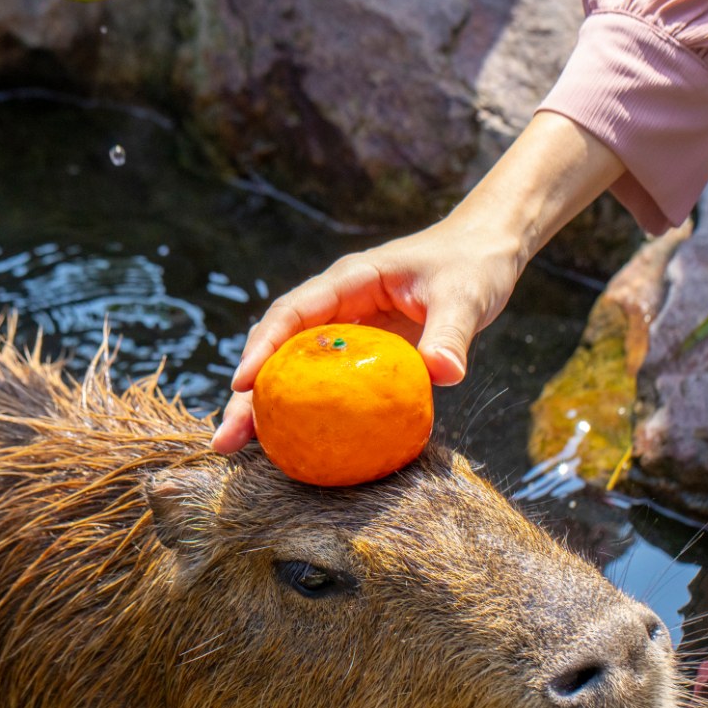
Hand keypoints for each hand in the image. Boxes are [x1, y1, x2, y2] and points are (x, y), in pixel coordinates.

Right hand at [210, 216, 520, 452]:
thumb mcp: (465, 297)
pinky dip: (303, 415)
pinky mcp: (356, 357)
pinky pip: (322, 387)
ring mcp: (342, 332)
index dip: (264, 347)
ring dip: (263, 410)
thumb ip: (452, 333)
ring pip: (291, 372)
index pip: (293, 312)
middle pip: (277, 349)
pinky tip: (291, 451)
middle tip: (226, 439)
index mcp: (349, 281)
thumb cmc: (471, 267)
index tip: (242, 384)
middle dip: (246, 394)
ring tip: (237, 452)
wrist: (482, 254)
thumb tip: (446, 374)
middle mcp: (335, 306)